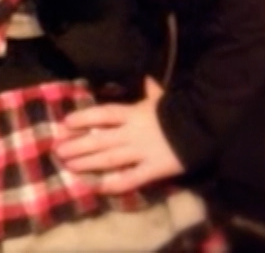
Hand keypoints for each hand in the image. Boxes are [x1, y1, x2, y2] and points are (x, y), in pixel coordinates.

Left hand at [55, 78, 183, 194]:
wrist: (206, 129)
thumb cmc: (182, 112)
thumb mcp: (164, 99)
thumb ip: (152, 91)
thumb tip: (147, 78)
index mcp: (134, 113)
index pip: (103, 114)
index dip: (83, 118)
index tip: (65, 123)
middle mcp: (133, 133)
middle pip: (99, 139)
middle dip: (77, 145)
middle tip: (58, 150)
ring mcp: (142, 152)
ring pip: (109, 158)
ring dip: (88, 162)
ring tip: (69, 165)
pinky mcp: (153, 170)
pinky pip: (131, 179)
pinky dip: (114, 184)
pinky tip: (98, 187)